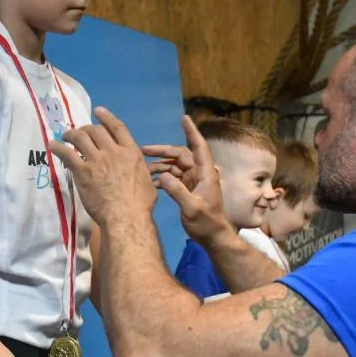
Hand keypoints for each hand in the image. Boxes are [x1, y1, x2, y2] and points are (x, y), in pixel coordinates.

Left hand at [49, 107, 156, 226]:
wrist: (126, 217)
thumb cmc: (140, 205)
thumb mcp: (147, 181)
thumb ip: (139, 170)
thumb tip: (137, 169)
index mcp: (131, 152)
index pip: (118, 128)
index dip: (107, 117)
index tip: (98, 111)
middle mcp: (114, 152)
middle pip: (96, 131)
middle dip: (86, 129)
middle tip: (80, 133)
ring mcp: (97, 160)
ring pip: (80, 137)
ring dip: (71, 134)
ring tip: (64, 136)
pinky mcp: (82, 172)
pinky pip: (67, 154)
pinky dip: (58, 148)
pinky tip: (52, 146)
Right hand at [143, 116, 230, 244]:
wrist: (213, 237)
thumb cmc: (207, 223)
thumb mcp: (192, 208)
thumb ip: (177, 192)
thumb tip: (162, 176)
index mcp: (206, 173)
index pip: (199, 147)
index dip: (192, 131)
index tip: (184, 118)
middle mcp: (200, 173)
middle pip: (180, 155)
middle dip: (162, 151)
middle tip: (142, 150)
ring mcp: (194, 181)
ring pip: (175, 166)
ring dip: (160, 165)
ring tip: (142, 169)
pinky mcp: (188, 189)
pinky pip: (173, 177)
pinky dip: (162, 177)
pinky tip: (150, 182)